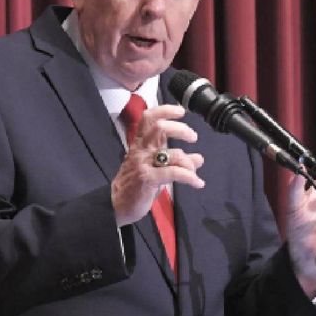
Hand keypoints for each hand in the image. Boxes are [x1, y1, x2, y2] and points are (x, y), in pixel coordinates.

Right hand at [112, 104, 204, 226]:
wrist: (117, 205)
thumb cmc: (136, 185)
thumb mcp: (157, 169)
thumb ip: (176, 161)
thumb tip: (198, 158)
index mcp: (141, 144)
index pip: (149, 118)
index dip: (165, 110)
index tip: (181, 111)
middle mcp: (141, 150)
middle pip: (159, 127)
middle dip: (181, 129)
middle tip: (193, 137)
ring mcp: (144, 164)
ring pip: (171, 153)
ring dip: (189, 162)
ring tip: (194, 172)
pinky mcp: (148, 179)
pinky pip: (174, 173)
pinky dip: (190, 177)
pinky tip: (198, 183)